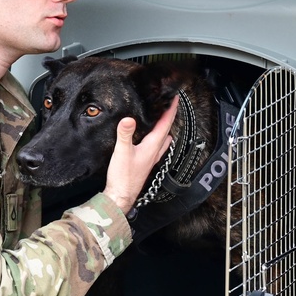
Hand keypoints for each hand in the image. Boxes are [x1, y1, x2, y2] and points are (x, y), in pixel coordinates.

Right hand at [102, 96, 177, 213]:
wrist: (120, 196)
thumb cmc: (123, 177)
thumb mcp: (122, 152)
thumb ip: (125, 134)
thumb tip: (128, 119)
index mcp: (152, 147)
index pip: (165, 124)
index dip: (170, 110)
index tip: (175, 98)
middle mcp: (155, 152)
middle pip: (166, 130)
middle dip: (169, 117)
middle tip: (170, 105)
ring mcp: (151, 158)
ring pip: (163, 140)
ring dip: (164, 128)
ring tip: (163, 119)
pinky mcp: (144, 163)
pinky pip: (155, 147)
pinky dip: (156, 138)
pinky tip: (150, 139)